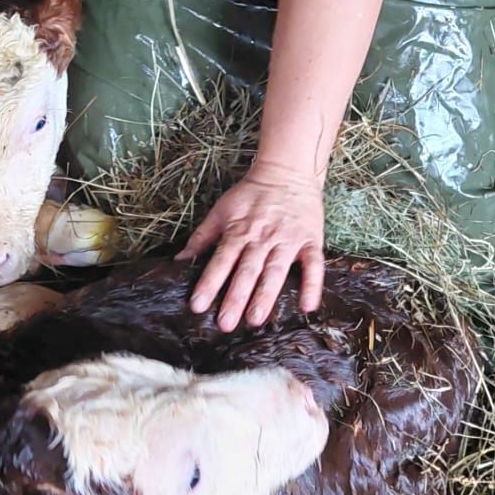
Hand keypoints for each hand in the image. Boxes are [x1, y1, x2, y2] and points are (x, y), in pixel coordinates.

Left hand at [181, 162, 324, 329]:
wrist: (287, 171)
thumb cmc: (251, 195)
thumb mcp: (222, 210)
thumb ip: (202, 236)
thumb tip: (180, 260)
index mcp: (239, 230)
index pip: (221, 260)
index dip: (209, 282)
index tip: (198, 305)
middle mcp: (262, 237)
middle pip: (247, 270)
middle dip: (235, 297)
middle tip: (225, 323)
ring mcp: (288, 239)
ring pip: (275, 271)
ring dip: (265, 296)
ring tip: (255, 319)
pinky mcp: (311, 240)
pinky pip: (313, 264)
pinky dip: (312, 284)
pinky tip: (307, 306)